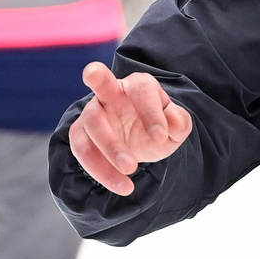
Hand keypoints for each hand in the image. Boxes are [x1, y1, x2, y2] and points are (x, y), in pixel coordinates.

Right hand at [70, 62, 194, 195]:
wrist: (140, 144)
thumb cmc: (158, 128)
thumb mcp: (175, 128)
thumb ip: (179, 122)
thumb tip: (175, 121)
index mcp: (139, 85)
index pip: (142, 90)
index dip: (150, 111)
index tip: (160, 136)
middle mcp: (111, 92)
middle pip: (101, 83)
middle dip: (96, 78)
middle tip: (92, 74)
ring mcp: (93, 113)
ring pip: (92, 124)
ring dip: (109, 148)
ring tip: (131, 171)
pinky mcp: (80, 134)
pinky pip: (82, 148)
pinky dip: (99, 168)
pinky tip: (120, 184)